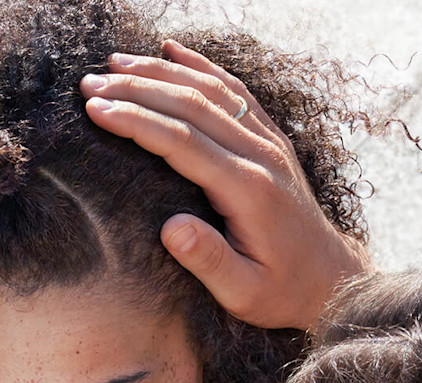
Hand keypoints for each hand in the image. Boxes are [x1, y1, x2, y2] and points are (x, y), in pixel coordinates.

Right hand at [80, 40, 371, 332]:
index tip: (97, 111)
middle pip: (192, 106)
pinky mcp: (271, 139)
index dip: (137, 121)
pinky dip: (200, 66)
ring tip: (114, 63)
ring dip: (160, 71)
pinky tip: (171, 50)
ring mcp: (268, 142)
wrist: (332, 279)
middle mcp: (260, 156)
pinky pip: (233, 91)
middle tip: (89, 84)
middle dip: (137, 89)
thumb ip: (209, 261)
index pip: (183, 143)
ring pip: (211, 90)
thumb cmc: (281, 291)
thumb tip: (171, 230)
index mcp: (248, 190)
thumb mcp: (243, 293)